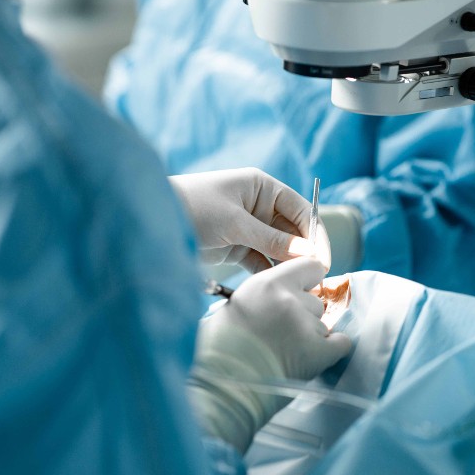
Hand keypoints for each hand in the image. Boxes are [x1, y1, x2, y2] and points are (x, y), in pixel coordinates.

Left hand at [169, 168, 330, 272]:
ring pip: (279, 248)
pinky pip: (262, 261)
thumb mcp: (235, 223)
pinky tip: (277, 285)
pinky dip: (270, 272)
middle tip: (315, 279)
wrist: (151, 221)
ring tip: (298, 286)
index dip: (315, 234)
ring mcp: (249, 228)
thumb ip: (271, 239)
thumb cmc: (192, 208)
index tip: (323, 259)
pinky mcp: (237, 247)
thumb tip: (307, 253)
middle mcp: (260, 206)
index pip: (301, 210)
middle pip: (293, 232)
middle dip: (304, 253)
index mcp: (263, 188)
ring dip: (289, 265)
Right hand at [206, 257, 350, 379]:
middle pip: (316, 302)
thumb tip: (277, 300)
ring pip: (323, 325)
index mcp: (266, 284)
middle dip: (304, 317)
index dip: (308, 282)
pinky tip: (312, 358)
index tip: (301, 293)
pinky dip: (331, 351)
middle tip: (283, 335)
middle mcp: (289, 300)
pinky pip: (341, 344)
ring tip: (286, 354)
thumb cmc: (217, 352)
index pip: (310, 266)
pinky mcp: (318, 352)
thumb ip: (261, 297)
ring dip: (311, 338)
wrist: (220, 388)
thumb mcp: (233, 307)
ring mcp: (305, 325)